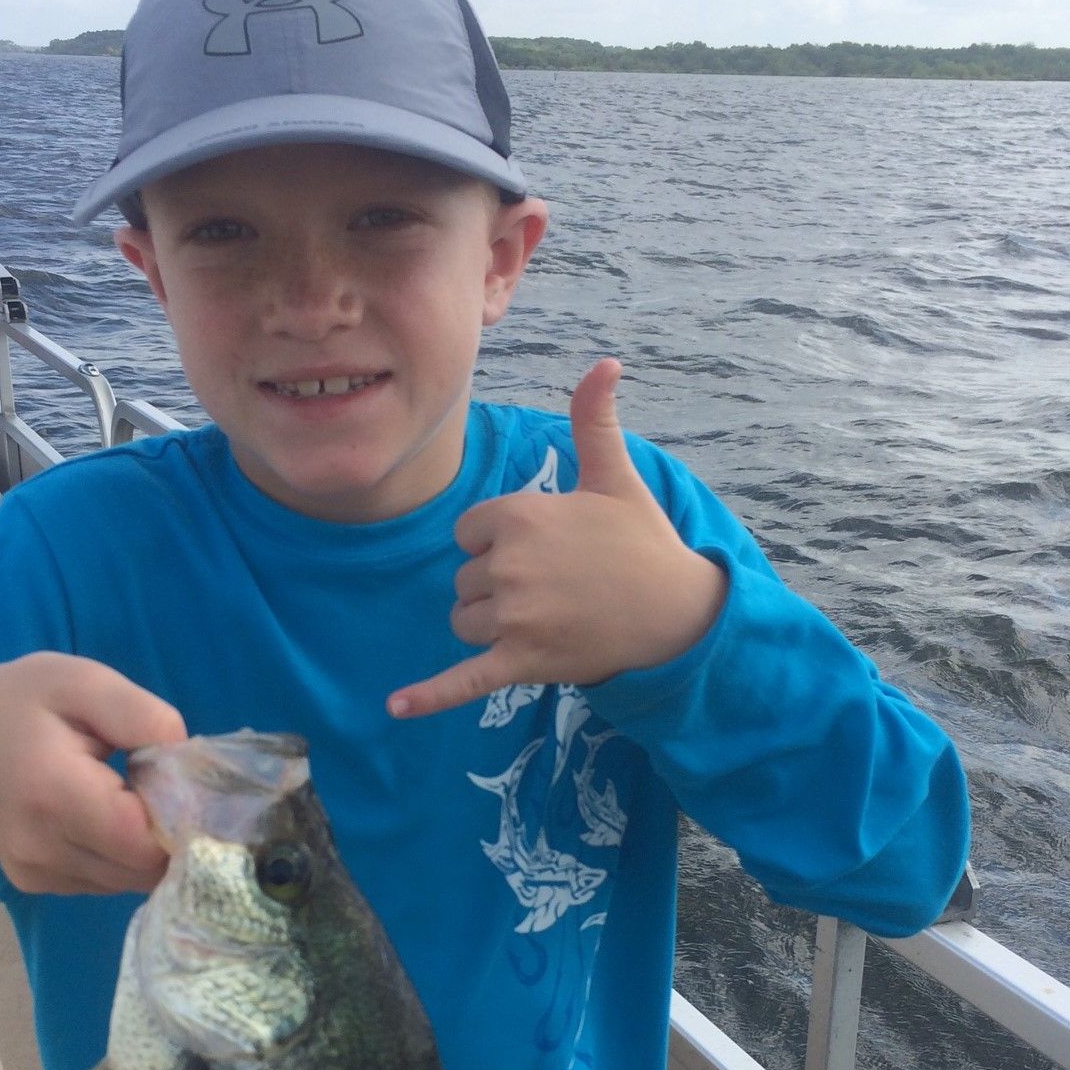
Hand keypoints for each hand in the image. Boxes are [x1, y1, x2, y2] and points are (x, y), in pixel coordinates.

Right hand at [0, 653, 187, 893]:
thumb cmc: (21, 704)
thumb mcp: (82, 682)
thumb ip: (142, 716)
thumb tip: (188, 763)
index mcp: (53, 794)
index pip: (146, 841)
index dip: (179, 814)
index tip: (173, 776)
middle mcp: (41, 849)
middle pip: (144, 868)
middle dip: (167, 830)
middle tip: (152, 780)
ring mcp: (36, 875)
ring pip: (130, 881)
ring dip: (144, 843)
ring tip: (121, 792)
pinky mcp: (37, 885)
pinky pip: (107, 881)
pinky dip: (119, 853)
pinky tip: (100, 814)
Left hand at [387, 359, 726, 718]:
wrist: (676, 611)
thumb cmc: (641, 541)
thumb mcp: (614, 476)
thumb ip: (594, 421)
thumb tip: (605, 362)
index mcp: (519, 516)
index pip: (467, 533)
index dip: (497, 544)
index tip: (544, 549)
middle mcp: (509, 565)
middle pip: (464, 580)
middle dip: (496, 586)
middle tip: (554, 587)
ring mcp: (514, 617)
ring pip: (463, 623)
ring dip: (490, 626)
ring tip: (543, 619)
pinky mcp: (521, 662)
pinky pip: (463, 681)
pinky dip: (428, 697)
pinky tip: (394, 708)